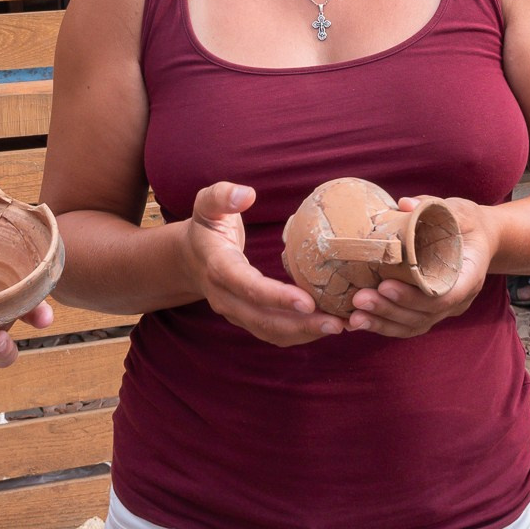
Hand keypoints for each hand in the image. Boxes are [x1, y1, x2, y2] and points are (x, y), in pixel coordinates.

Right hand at [185, 182, 341, 347]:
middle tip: (337, 322)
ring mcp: (234, 312)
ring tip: (340, 327)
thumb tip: (247, 194)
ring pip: (269, 331)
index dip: (276, 296)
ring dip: (305, 334)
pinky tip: (327, 325)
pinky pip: (273, 333)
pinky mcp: (246, 319)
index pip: (246, 286)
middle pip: (262, 319)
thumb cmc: (206, 227)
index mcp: (218, 266)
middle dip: (300, 324)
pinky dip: (300, 334)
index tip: (308, 301)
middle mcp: (224, 297)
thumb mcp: (207, 204)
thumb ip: (222, 196)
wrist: (189, 258)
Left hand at [345, 196, 495, 339]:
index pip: (445, 296)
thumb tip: (404, 204)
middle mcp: (459, 298)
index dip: (415, 296)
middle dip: (390, 310)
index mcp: (469, 274)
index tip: (385, 284)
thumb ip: (433, 206)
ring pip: (415, 325)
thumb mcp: (457, 210)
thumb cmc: (466, 223)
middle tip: (360, 299)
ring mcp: (445, 309)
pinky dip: (384, 326)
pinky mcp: (430, 312)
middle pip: (425, 315)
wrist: (480, 240)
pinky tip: (359, 322)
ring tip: (354, 317)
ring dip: (383, 323)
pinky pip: (408, 326)